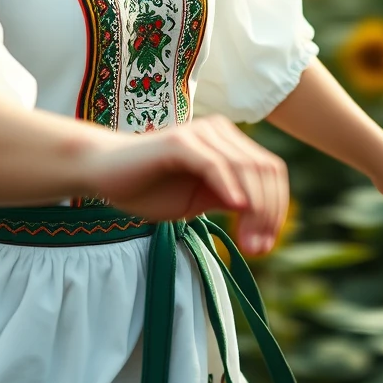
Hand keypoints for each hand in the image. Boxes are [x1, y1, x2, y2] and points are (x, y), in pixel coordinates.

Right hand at [80, 113, 289, 255]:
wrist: (104, 172)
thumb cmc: (148, 187)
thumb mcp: (198, 199)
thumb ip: (228, 200)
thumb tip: (262, 218)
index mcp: (226, 143)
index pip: (271, 172)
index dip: (277, 209)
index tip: (264, 246)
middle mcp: (218, 132)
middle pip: (265, 170)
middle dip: (270, 214)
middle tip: (257, 250)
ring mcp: (199, 134)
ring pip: (246, 167)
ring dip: (255, 209)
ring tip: (247, 243)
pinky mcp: (179, 143)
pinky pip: (215, 164)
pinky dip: (230, 187)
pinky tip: (235, 209)